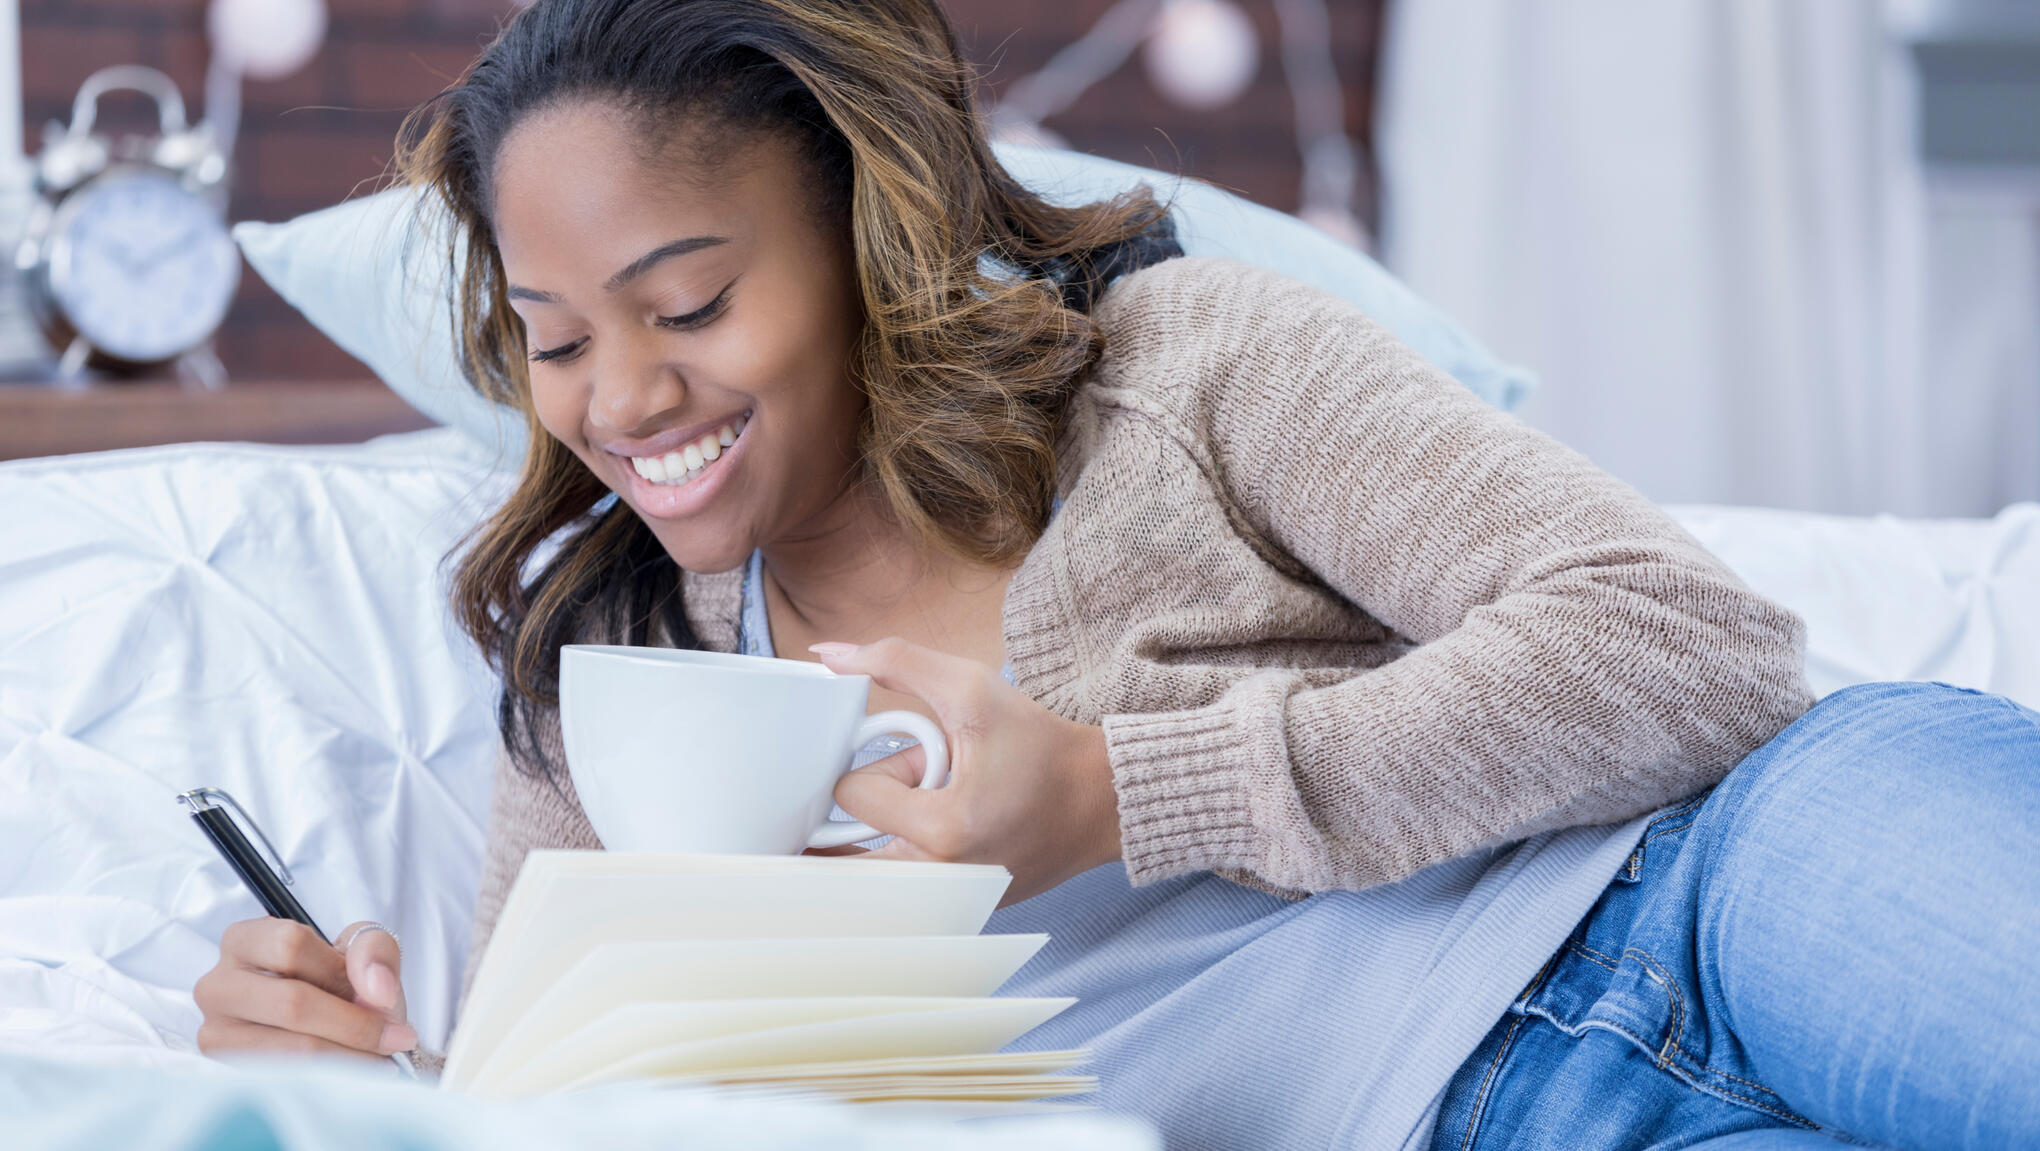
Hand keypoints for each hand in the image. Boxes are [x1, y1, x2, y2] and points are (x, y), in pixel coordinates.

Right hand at [194, 919, 415, 1061]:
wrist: (325, 1024)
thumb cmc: (337, 981)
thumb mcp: (361, 950)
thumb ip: (374, 952)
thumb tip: (377, 990)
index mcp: (244, 940)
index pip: (290, 945)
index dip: (342, 972)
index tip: (384, 998)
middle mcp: (218, 985)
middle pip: (291, 1002)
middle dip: (354, 1024)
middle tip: (397, 1038)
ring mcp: (215, 1033)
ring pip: (289, 1049)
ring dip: (348, 1058)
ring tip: (383, 1061)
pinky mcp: (225, 1073)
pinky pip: (283, 1081)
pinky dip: (329, 1080)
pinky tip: (356, 1075)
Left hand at [810, 638, 1121, 904]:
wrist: (1099, 800)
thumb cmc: (1040, 745)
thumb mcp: (970, 687)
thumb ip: (896, 661)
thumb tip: (827, 655)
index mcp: (944, 830)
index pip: (852, 794)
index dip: (883, 764)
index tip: (927, 758)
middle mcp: (941, 881)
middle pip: (845, 847)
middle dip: (875, 809)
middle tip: (922, 789)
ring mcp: (948, 906)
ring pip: (868, 871)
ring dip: (887, 835)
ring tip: (933, 811)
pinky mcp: (956, 915)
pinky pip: (898, 891)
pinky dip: (906, 859)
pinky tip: (943, 836)